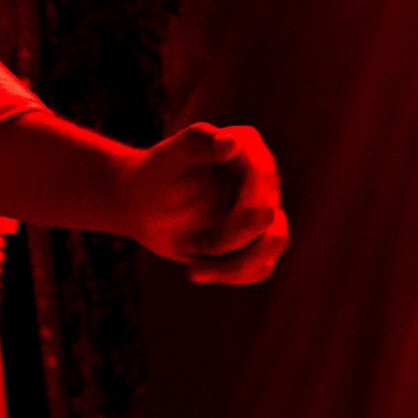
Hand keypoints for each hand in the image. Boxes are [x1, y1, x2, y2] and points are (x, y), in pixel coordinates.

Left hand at [124, 122, 288, 284]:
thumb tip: (231, 142)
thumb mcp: (169, 158)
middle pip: (270, 218)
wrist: (144, 203)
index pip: (263, 183)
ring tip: (195, 268)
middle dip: (231, 240)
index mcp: (249, 146)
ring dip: (235, 264)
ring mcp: (264, 208)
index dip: (241, 215)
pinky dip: (231, 274)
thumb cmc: (156, 175)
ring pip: (274, 245)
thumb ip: (197, 143)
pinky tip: (196, 269)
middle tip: (194, 245)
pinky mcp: (257, 238)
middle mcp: (264, 177)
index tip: (204, 238)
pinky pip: (261, 266)